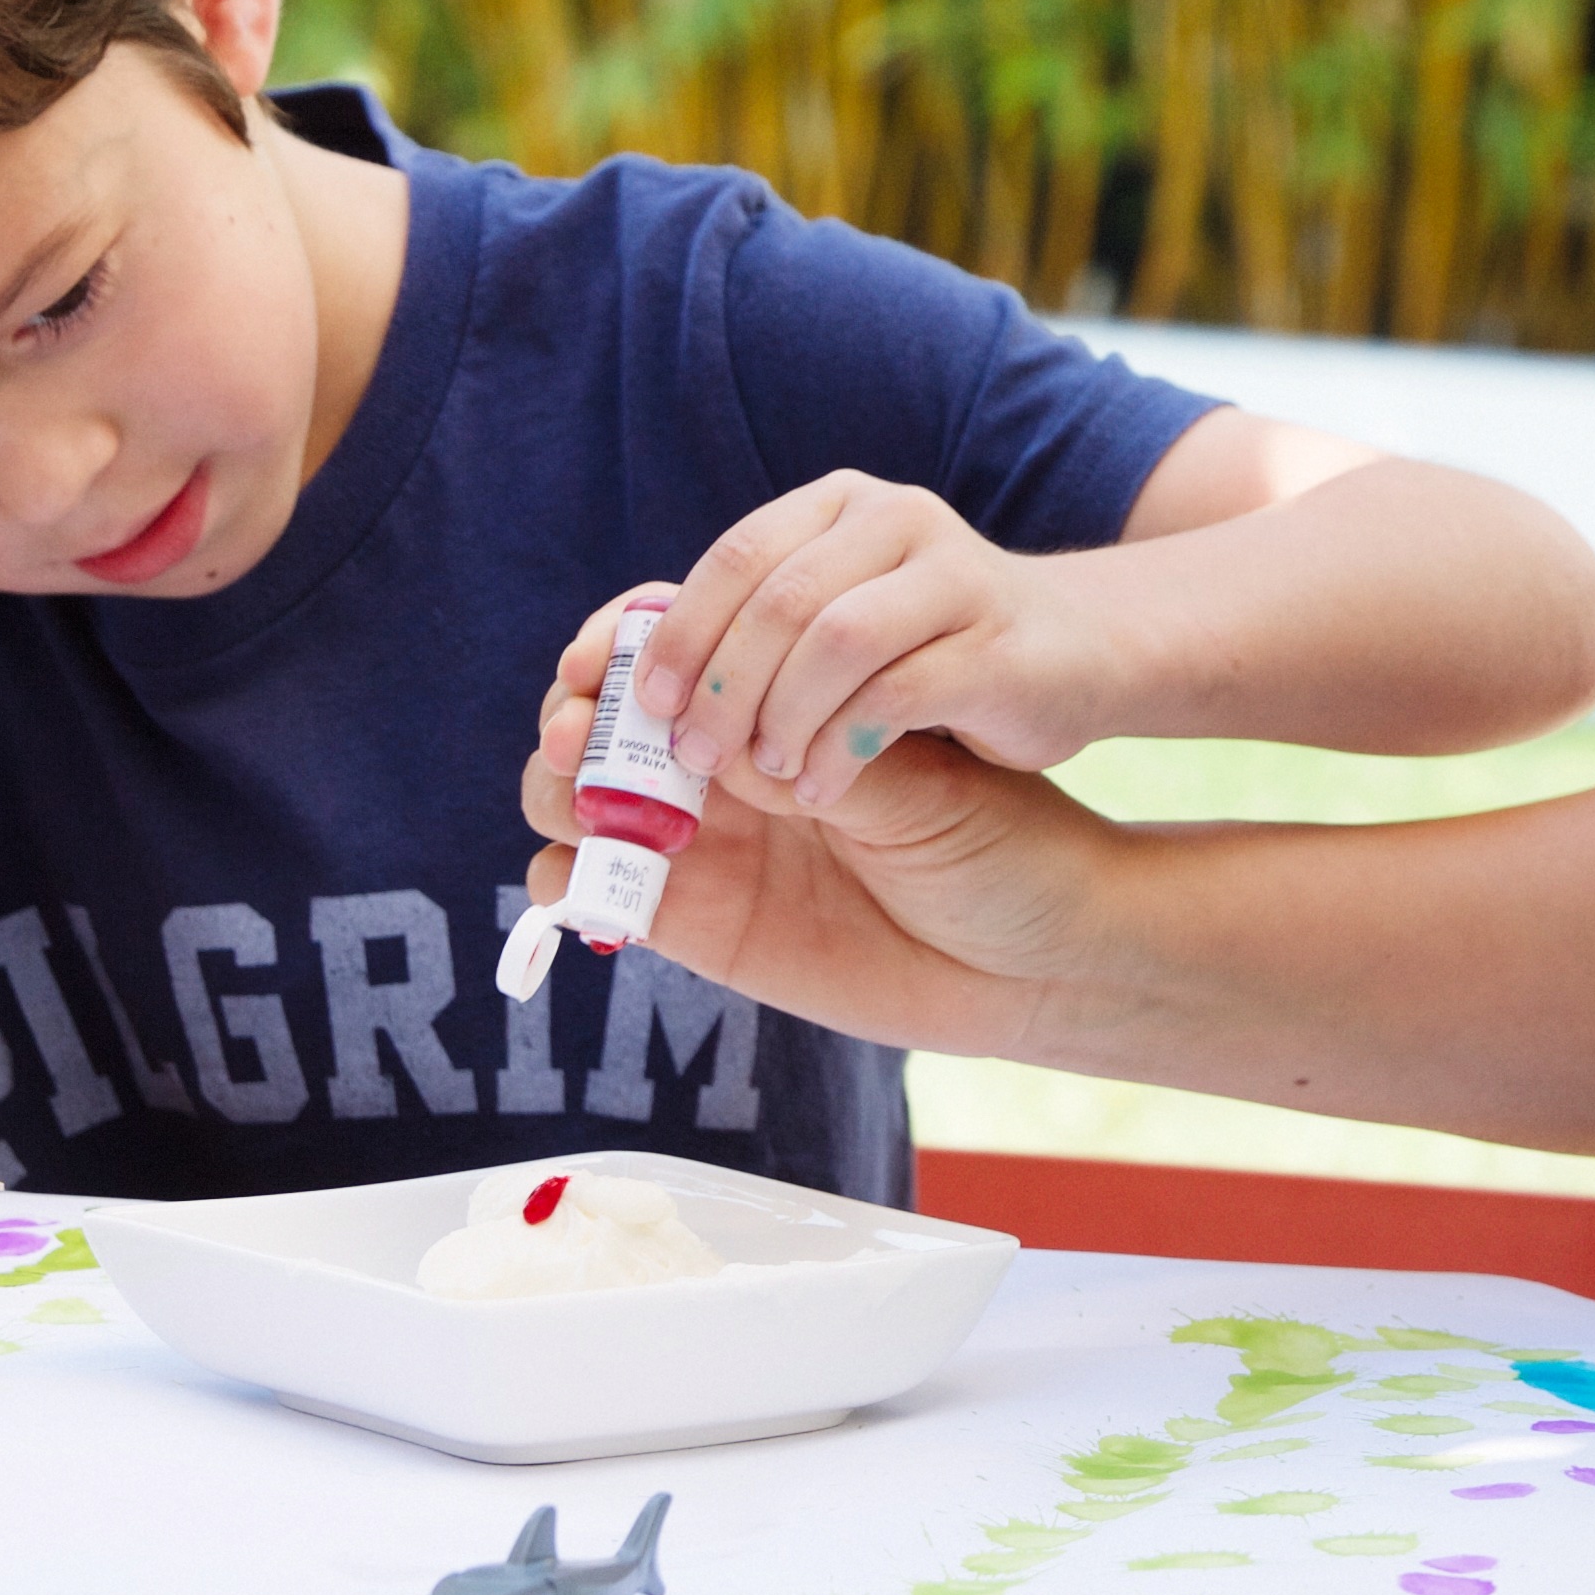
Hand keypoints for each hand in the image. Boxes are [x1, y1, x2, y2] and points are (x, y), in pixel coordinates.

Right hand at [522, 686, 1122, 1064]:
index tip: (611, 647)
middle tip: (583, 728)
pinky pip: (593, 893)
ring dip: (556, 785)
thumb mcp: (919, 776)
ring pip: (576, 796)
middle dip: (574, 709)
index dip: (623, 639)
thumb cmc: (1001, 840)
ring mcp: (705, 843)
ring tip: (586, 793)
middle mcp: (729, 763)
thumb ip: (820, 748)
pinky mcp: (695, 924)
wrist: (1039, 956)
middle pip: (601, 716)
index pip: (673, 642)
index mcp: (784, 696)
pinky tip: (582, 876)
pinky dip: (562, 878)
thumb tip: (719, 731)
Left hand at [608, 471, 1129, 815]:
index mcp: (842, 506)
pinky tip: (821, 787)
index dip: (681, 630)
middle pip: (780, 599)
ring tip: (766, 774)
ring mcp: (954, 575)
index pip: (738, 556)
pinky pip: (900, 692)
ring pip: (836, 639)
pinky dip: (844, 746)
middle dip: (721, 684)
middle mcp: (897, 520)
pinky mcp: (997, 643)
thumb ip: (765, 629)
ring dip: (782, 716)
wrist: (1080, 651)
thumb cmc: (935, 647)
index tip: (645, 704)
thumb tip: (639, 685)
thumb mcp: (843, 616)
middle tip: (695, 756)